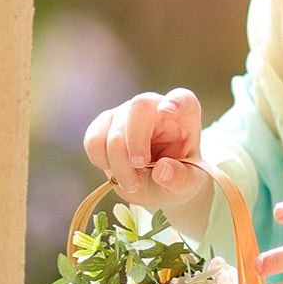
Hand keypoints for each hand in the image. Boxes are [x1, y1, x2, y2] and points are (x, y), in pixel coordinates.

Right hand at [82, 89, 209, 215]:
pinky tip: (115, 173)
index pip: (183, 98)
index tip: (168, 111)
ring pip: (113, 129)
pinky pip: (93, 139)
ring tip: (131, 183)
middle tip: (140, 166)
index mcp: (184, 116)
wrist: (157, 185)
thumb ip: (181, 179)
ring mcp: (126, 113)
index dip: (175, 101)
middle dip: (135, 141)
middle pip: (139, 107)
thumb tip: (162, 170)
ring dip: (118, 162)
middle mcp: (154, 107)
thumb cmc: (177, 178)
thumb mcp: (189, 185)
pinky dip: (100, 160)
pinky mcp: (104, 125)